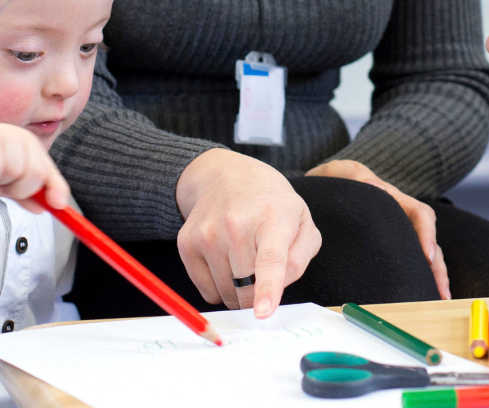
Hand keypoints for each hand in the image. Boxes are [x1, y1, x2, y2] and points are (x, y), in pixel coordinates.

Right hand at [0, 124, 70, 212]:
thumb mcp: (7, 185)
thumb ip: (28, 195)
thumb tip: (47, 208)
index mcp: (30, 146)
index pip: (48, 170)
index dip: (56, 188)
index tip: (57, 206)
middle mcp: (20, 136)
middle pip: (36, 174)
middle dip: (20, 190)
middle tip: (3, 186)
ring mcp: (2, 134)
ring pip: (14, 173)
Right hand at [175, 149, 321, 318]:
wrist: (225, 176)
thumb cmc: (269, 203)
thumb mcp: (301, 220)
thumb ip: (301, 257)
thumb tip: (278, 289)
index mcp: (273, 219)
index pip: (270, 259)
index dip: (267, 288)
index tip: (263, 312)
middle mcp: (235, 225)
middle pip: (247, 288)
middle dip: (259, 295)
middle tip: (263, 275)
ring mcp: (207, 234)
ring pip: (226, 294)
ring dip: (238, 291)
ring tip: (243, 260)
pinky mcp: (187, 243)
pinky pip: (207, 291)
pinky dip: (219, 287)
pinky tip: (225, 260)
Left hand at [304, 159, 449, 299]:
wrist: (322, 188)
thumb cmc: (336, 180)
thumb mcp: (342, 173)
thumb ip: (354, 176)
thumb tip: (372, 184)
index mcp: (393, 199)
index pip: (420, 214)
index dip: (427, 234)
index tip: (428, 257)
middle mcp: (400, 219)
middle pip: (428, 243)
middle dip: (438, 269)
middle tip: (440, 294)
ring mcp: (395, 235)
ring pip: (421, 257)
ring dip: (430, 279)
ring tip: (436, 303)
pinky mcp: (385, 249)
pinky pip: (404, 264)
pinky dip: (412, 281)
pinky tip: (412, 300)